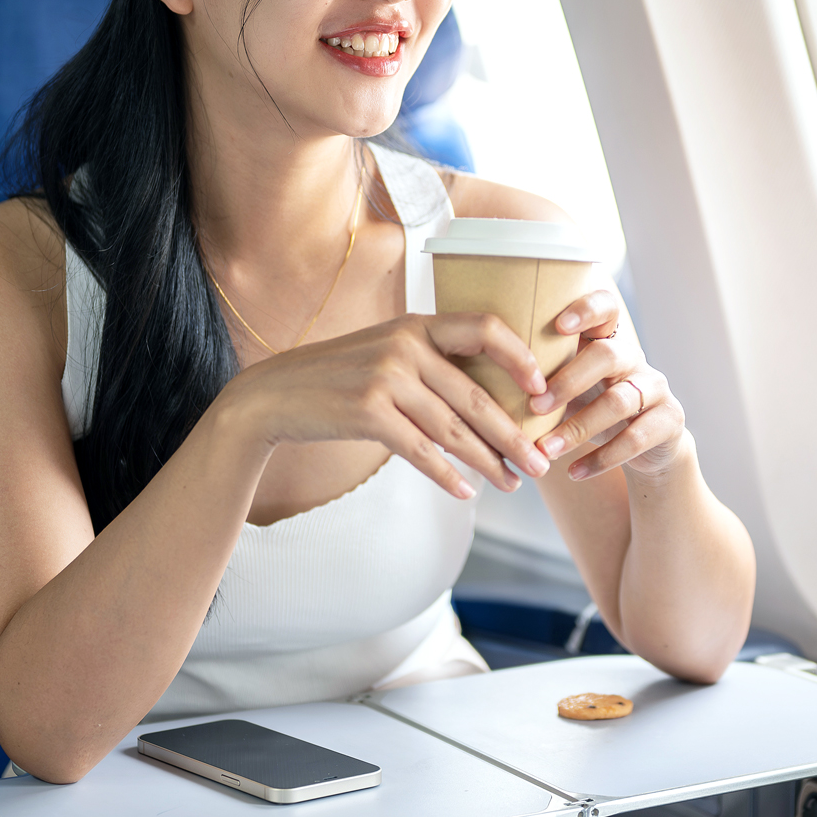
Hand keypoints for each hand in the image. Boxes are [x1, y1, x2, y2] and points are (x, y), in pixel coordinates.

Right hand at [221, 314, 553, 499]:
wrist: (275, 395)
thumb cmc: (338, 378)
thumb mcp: (384, 353)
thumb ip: (429, 364)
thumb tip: (486, 403)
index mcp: (416, 325)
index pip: (485, 328)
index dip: (520, 358)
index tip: (542, 391)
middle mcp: (405, 345)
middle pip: (476, 394)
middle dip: (514, 435)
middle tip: (540, 463)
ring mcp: (385, 378)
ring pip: (453, 428)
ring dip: (488, 461)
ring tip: (511, 484)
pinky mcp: (368, 412)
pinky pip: (420, 450)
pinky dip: (446, 474)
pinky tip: (465, 492)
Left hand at [528, 289, 686, 480]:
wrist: (646, 445)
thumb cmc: (591, 407)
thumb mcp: (567, 389)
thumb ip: (538, 379)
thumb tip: (479, 384)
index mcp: (606, 339)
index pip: (605, 308)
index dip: (586, 309)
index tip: (558, 324)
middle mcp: (634, 358)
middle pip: (607, 356)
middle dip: (568, 381)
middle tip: (534, 406)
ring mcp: (655, 388)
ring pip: (619, 402)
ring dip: (577, 429)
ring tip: (545, 450)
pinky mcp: (670, 421)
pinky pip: (636, 439)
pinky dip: (601, 458)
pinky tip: (573, 472)